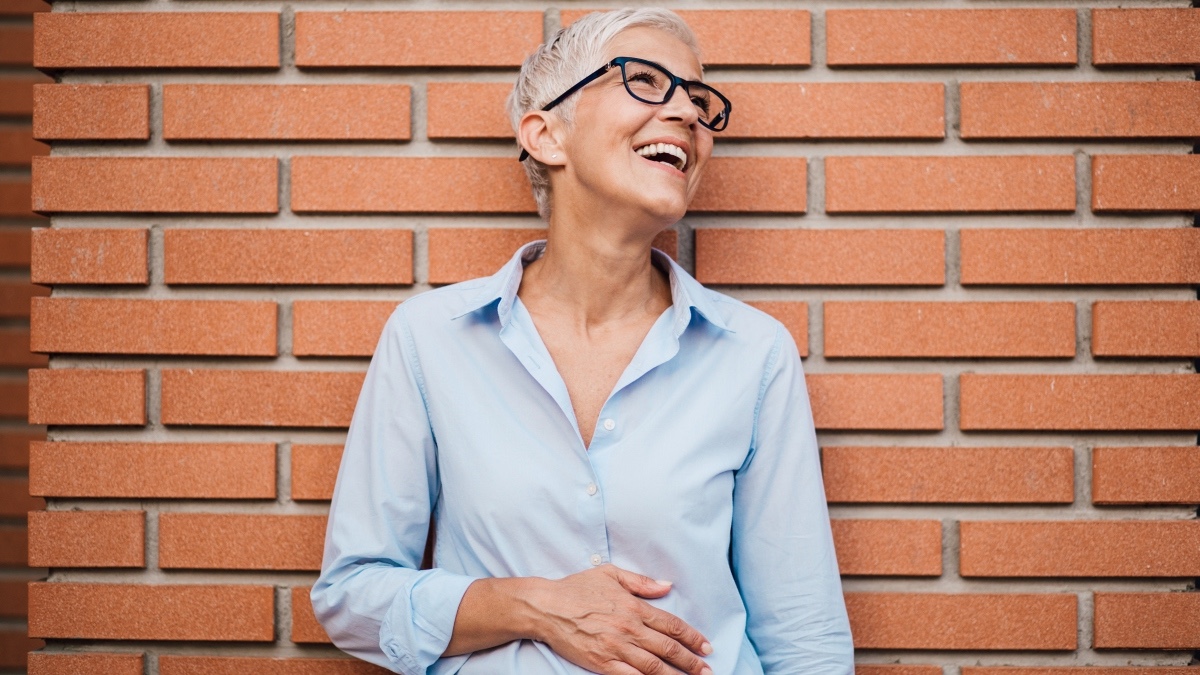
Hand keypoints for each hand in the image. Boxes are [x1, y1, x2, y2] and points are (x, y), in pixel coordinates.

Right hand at [527, 563, 713, 674]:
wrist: (546, 607)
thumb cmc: (576, 588)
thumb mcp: (610, 574)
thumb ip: (641, 582)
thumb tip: (667, 586)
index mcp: (633, 607)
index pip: (671, 625)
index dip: (692, 637)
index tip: (707, 647)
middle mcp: (629, 629)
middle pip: (668, 649)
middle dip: (692, 662)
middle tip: (707, 670)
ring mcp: (616, 648)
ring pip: (654, 667)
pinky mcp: (602, 663)